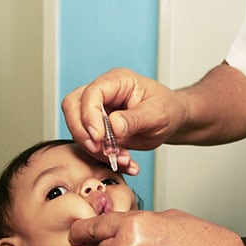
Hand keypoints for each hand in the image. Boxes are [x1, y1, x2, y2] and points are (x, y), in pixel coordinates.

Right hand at [61, 68, 186, 172]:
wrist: (172, 120)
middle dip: (82, 132)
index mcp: (117, 81)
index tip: (99, 136)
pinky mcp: (99, 129)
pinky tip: (126, 163)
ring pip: (78, 128)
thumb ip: (135, 119)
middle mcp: (103, 94)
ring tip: (124, 159)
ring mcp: (98, 111)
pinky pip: (90, 143)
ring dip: (96, 149)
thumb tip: (113, 126)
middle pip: (72, 106)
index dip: (89, 115)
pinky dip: (104, 157)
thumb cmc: (167, 109)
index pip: (91, 93)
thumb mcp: (157, 114)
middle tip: (99, 149)